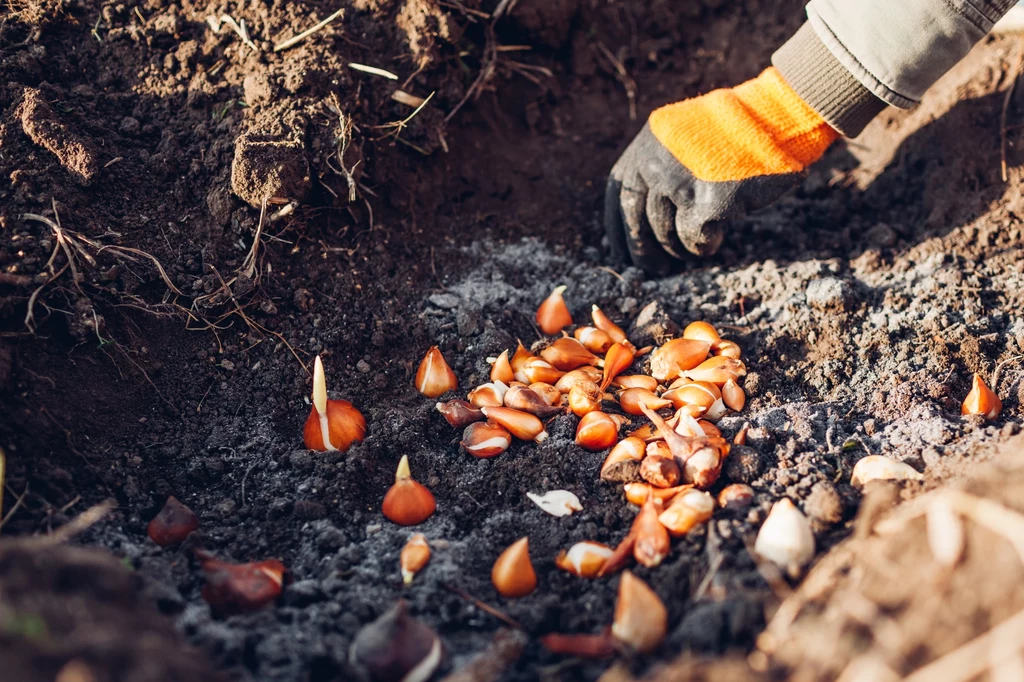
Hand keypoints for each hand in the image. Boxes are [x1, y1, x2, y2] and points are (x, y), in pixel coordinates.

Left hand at [603, 69, 838, 272]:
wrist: (775, 117)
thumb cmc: (733, 134)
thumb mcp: (679, 138)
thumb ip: (656, 168)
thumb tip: (639, 223)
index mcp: (644, 146)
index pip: (618, 196)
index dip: (618, 230)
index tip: (621, 253)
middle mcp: (653, 162)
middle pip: (636, 220)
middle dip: (643, 251)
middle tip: (656, 270)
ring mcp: (678, 181)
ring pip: (666, 234)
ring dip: (679, 249)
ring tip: (693, 249)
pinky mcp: (707, 201)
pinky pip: (695, 239)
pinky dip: (704, 245)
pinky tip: (717, 238)